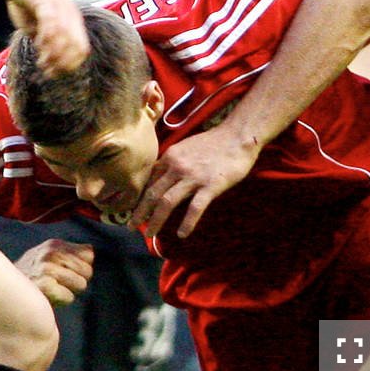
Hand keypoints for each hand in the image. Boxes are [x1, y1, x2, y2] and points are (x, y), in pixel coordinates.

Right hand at [0, 0, 88, 75]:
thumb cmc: (25, 4)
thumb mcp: (38, 28)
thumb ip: (45, 42)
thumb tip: (50, 62)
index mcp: (72, 21)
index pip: (82, 49)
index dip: (70, 65)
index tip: (54, 73)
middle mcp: (70, 13)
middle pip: (76, 45)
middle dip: (62, 63)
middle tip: (47, 70)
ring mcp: (58, 4)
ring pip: (64, 35)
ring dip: (54, 53)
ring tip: (42, 62)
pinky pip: (50, 20)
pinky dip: (46, 36)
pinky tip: (38, 45)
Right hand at [15, 239, 94, 305]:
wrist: (5, 292)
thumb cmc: (31, 277)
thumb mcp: (48, 257)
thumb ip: (70, 252)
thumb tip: (90, 250)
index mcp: (54, 245)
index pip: (89, 254)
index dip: (81, 267)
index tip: (66, 272)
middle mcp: (50, 253)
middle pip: (88, 270)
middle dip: (76, 280)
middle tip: (58, 284)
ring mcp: (47, 269)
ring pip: (81, 284)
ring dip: (69, 291)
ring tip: (52, 290)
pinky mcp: (45, 286)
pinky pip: (69, 297)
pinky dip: (61, 301)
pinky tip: (48, 298)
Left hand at [131, 123, 260, 238]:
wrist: (237, 136)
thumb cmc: (214, 142)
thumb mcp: (185, 147)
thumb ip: (172, 162)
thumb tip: (160, 177)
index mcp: (170, 157)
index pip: (149, 181)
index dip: (139, 198)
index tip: (134, 210)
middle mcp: (177, 167)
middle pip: (153, 193)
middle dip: (140, 212)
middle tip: (132, 227)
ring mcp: (193, 177)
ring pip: (167, 202)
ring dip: (156, 220)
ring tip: (150, 234)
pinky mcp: (210, 186)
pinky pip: (195, 208)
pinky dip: (186, 223)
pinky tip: (181, 234)